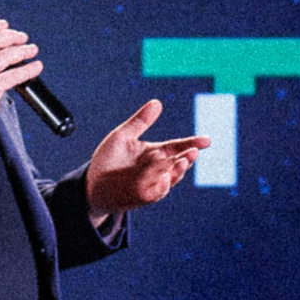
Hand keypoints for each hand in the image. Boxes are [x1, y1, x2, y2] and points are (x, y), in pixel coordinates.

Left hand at [82, 99, 208, 216]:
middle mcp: (158, 168)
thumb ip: (140, 122)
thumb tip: (157, 102)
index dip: (193, 143)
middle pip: (179, 162)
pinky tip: (164, 178)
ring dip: (178, 171)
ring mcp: (153, 183)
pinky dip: (162, 186)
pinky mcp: (144, 197)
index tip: (206, 141)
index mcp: (156, 152)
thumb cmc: (108, 160)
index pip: (178, 146)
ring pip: (171, 177)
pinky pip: (157, 192)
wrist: (92, 185)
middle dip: (187, 158)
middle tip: (193, 152)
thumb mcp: (122, 136)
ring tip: (182, 161)